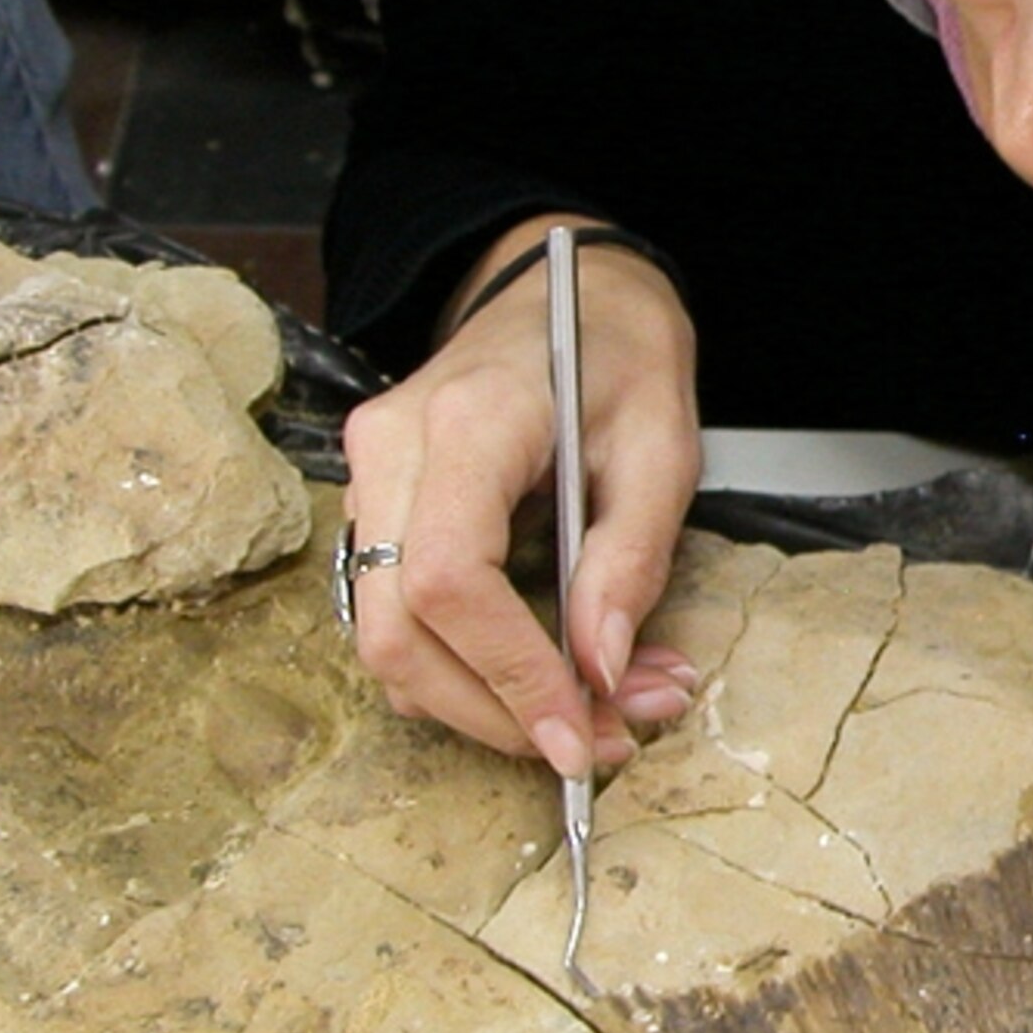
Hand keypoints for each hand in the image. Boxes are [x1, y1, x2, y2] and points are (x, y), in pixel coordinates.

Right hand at [338, 216, 703, 771]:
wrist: (566, 292)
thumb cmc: (618, 355)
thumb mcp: (663, 447)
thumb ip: (630, 561)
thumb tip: (601, 671)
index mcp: (468, 422)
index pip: (451, 579)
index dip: (510, 677)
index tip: (583, 735)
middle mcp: (392, 450)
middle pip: (399, 631)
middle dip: (497, 714)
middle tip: (604, 741)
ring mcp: (370, 479)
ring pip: (387, 640)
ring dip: (486, 704)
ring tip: (603, 706)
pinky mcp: (376, 508)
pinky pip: (398, 618)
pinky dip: (468, 671)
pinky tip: (552, 673)